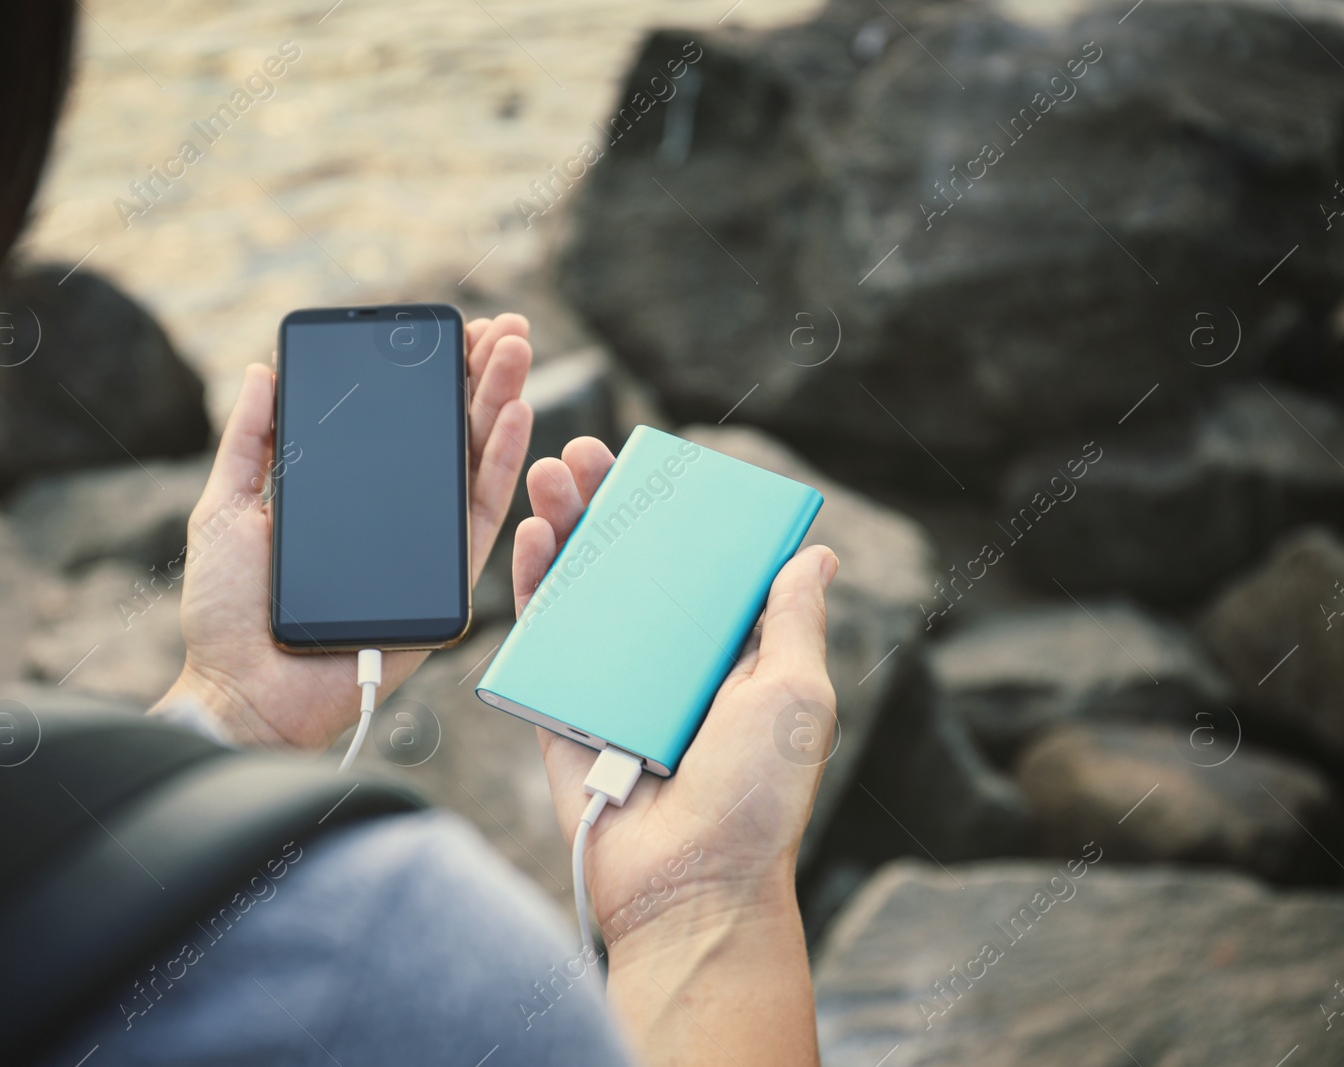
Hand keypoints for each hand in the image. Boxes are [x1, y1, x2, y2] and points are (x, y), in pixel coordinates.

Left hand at [153, 313, 533, 748]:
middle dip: (478, 375)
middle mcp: (394, 518)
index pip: (399, 424)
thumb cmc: (226, 613)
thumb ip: (251, 443)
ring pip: (474, 464)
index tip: (452, 329)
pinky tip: (516, 415)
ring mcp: (423, 549)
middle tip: (504, 326)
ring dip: (500, 403)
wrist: (242, 691)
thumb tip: (260, 371)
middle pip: (448, 434)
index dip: (430, 375)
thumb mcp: (226, 508)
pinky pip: (481, 518)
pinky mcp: (444, 585)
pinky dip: (502, 464)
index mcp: (349, 495)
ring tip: (516, 348)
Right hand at [515, 437, 835, 1066]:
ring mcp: (610, 686)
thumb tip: (814, 555)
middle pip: (631, 566)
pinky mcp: (562, 713)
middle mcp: (666, 665)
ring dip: (564, 528)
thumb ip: (793, 622)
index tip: (656, 464)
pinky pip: (543, 643)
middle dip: (607, 505)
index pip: (697, 568)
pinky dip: (533, 588)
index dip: (676, 514)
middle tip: (586, 450)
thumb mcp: (795, 697)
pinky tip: (529, 537)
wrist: (689, 889)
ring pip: (581, 592)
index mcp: (726, 657)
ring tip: (550, 473)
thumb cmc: (755, 799)